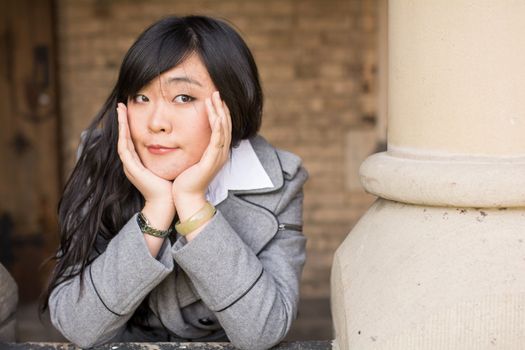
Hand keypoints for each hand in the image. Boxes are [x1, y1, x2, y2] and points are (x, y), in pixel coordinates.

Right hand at [117, 103, 174, 222]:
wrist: (166, 204)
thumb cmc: (169, 186)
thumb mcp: (166, 165)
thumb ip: (166, 155)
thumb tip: (174, 142)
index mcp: (138, 162)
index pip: (131, 139)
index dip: (130, 125)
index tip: (130, 110)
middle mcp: (131, 164)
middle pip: (123, 137)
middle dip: (122, 121)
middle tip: (121, 105)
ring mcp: (130, 167)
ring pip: (122, 141)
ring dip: (120, 125)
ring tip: (120, 110)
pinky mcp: (132, 170)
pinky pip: (124, 150)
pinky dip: (123, 137)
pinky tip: (124, 126)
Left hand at [171, 91, 231, 219]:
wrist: (186, 197)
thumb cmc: (185, 180)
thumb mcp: (191, 159)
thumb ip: (193, 147)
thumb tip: (184, 135)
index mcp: (217, 152)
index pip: (222, 128)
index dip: (219, 112)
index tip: (214, 99)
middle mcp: (221, 153)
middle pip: (226, 125)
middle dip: (222, 108)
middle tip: (217, 92)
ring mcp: (219, 156)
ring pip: (224, 129)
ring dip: (220, 112)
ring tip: (215, 97)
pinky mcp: (213, 160)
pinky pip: (218, 138)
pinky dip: (218, 125)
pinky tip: (215, 114)